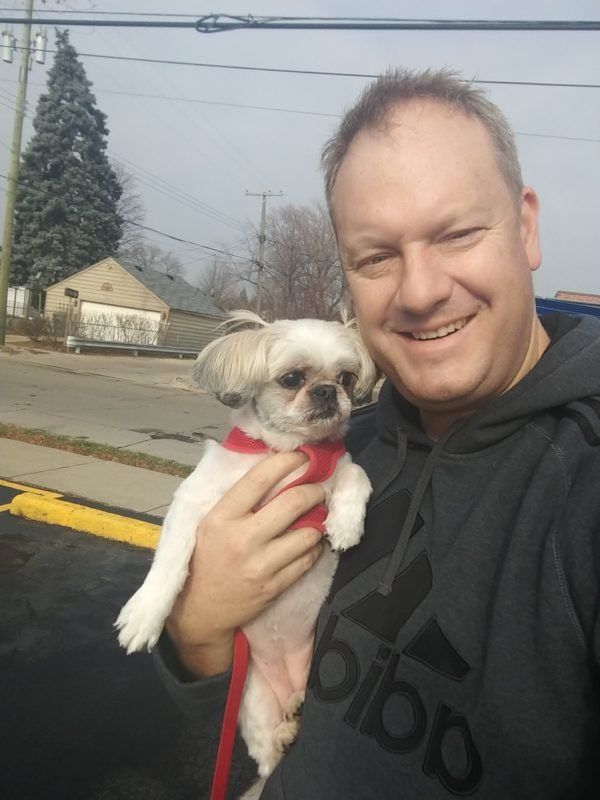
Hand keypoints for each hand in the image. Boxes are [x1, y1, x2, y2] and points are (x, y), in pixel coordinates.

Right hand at [165, 451, 324, 677]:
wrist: (199, 611)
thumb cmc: (204, 558)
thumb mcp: (207, 522)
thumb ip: (234, 498)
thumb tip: (269, 468)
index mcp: (221, 517)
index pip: (259, 479)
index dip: (286, 462)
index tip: (303, 456)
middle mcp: (242, 538)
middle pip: (292, 502)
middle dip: (314, 490)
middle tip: (319, 486)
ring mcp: (261, 565)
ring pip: (307, 533)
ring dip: (319, 520)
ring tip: (318, 514)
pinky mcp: (275, 586)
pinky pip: (308, 559)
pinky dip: (314, 546)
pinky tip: (310, 540)